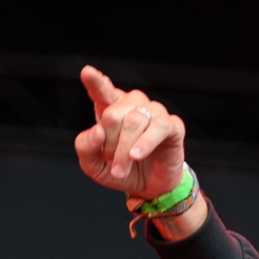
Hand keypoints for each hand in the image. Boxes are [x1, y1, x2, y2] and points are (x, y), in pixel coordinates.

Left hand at [74, 66, 185, 200]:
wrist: (148, 187)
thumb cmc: (120, 169)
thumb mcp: (93, 165)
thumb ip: (85, 147)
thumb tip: (97, 131)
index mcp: (111, 109)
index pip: (102, 91)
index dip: (96, 82)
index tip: (87, 72)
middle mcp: (133, 105)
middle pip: (113, 115)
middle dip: (109, 145)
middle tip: (113, 164)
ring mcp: (154, 113)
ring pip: (133, 122)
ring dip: (123, 151)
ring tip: (121, 171)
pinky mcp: (172, 125)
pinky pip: (158, 127)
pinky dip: (144, 143)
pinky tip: (136, 155)